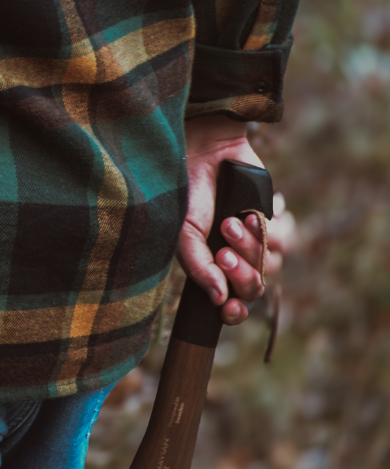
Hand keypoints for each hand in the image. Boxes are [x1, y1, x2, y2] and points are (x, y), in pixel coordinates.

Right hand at [178, 115, 287, 325]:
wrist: (206, 155)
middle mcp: (235, 261)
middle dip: (240, 272)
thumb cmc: (187, 197)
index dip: (234, 313)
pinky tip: (253, 215)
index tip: (229, 307)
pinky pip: (286, 242)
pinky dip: (272, 231)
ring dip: (251, 247)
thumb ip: (199, 269)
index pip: (230, 306)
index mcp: (211, 270)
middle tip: (223, 252)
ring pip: (270, 266)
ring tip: (232, 222)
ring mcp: (255, 243)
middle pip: (253, 288)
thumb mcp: (183, 236)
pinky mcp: (272, 222)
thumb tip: (219, 300)